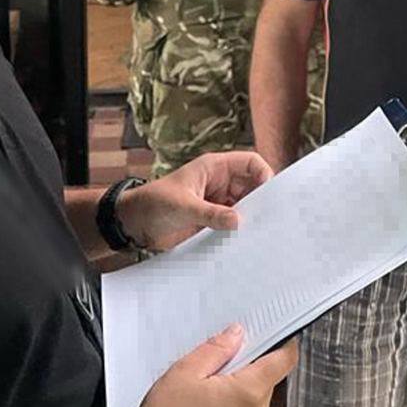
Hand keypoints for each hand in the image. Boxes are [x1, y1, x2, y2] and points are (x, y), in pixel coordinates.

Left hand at [118, 151, 272, 251]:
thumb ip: (210, 213)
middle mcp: (220, 183)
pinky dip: (240, 231)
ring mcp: (217, 202)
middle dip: (262, 200)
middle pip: (252, 186)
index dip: (264, 174)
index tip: (270, 195)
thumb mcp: (183, 206)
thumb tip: (238, 220)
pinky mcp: (212, 220)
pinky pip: (233, 223)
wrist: (134, 223)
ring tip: (262, 234)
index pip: (250, 163)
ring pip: (245, 206)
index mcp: (214, 168)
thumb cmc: (153, 203)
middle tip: (272, 219)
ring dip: (252, 218)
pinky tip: (246, 243)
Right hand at [129, 326, 296, 406]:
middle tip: (219, 358)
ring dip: (240, 385)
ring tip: (206, 385)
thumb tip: (238, 334)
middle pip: (268, 378)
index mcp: (249, 394)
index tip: (270, 330)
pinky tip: (205, 405)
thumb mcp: (185, 372)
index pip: (284, 361)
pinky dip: (233, 404)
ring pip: (256, 397)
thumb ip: (217, 349)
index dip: (283, 341)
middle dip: (250, 363)